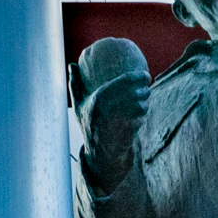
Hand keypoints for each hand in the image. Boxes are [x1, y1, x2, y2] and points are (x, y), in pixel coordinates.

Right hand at [71, 37, 151, 189]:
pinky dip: (141, 117)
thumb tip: (71, 65)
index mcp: (99, 98)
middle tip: (146, 88)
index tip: (145, 75)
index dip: (139, 76)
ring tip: (143, 101)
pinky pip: (141, 118)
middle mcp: (110, 107)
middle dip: (144, 90)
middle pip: (137, 92)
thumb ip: (75, 85)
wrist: (98, 153)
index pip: (125, 81)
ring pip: (141, 105)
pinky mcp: (128, 130)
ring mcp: (120, 120)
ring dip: (145, 103)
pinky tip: (139, 116)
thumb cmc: (89, 125)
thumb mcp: (79, 106)